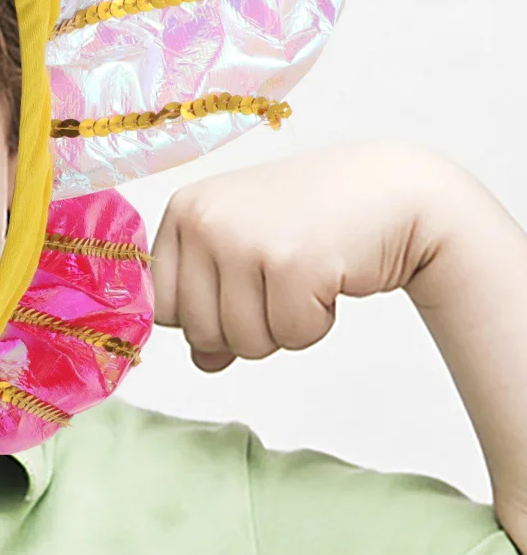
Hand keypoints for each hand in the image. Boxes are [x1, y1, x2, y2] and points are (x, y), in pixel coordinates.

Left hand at [150, 141, 451, 371]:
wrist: (394, 192)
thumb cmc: (314, 221)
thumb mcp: (246, 252)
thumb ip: (213, 305)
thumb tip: (202, 362)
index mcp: (185, 211)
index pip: (160, 306)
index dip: (202, 315)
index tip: (240, 287)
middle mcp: (205, 220)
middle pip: (198, 332)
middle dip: (245, 327)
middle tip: (281, 281)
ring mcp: (245, 240)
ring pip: (242, 342)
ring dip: (283, 326)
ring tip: (305, 276)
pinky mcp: (291, 264)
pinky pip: (290, 336)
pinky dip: (316, 323)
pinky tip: (330, 278)